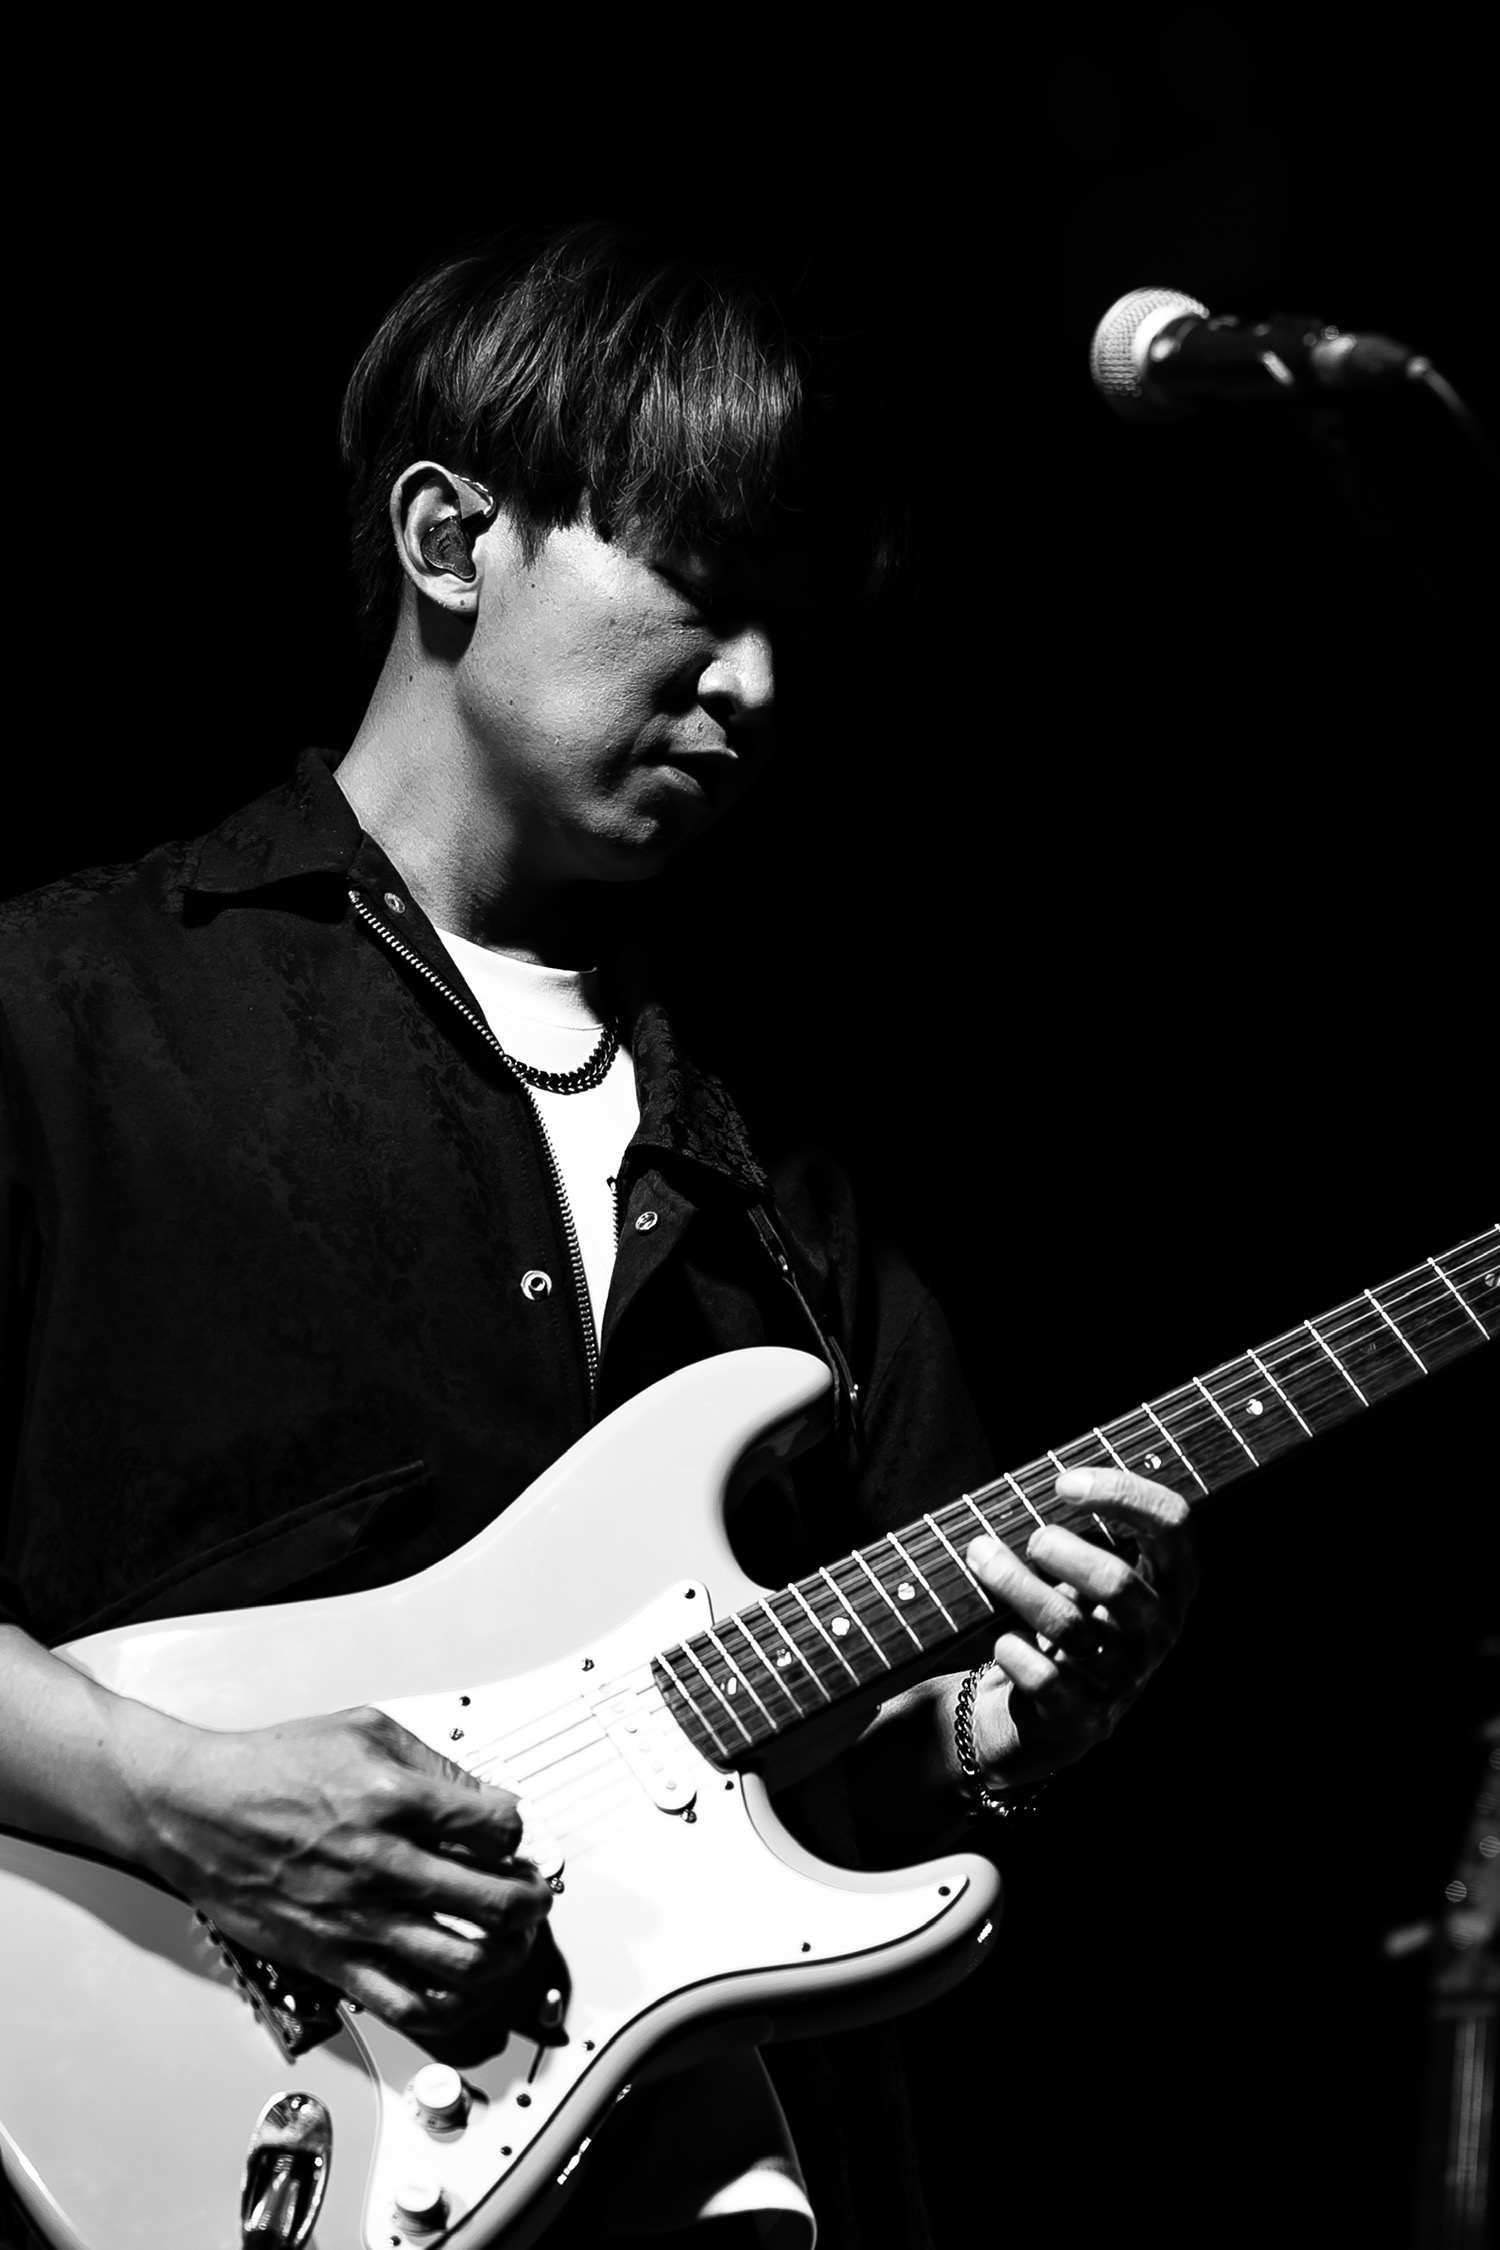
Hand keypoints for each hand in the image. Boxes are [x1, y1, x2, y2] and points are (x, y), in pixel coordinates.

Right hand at [128, 1705, 552, 2038]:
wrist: (197, 1811)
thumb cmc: (272, 1767)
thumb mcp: (366, 1731)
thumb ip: (434, 1763)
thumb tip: (485, 1798)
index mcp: (395, 1800)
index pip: (497, 1827)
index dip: (520, 1831)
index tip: (516, 1835)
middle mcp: (383, 1864)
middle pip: (494, 1901)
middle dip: (531, 1900)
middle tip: (534, 1895)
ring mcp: (358, 1919)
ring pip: (462, 1962)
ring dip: (504, 1956)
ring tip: (509, 1942)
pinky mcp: (331, 1959)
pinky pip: (404, 2003)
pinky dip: (448, 2004)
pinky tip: (461, 1989)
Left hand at [963, 1464, 1196, 1788]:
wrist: (1056, 1710)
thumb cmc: (1077, 1616)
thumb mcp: (1097, 1570)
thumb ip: (1089, 1526)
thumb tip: (1046, 1475)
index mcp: (1171, 1582)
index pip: (1173, 1525)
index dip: (1121, 1494)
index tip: (1062, 1484)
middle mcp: (1157, 1630)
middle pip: (1117, 1582)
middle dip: (1061, 1552)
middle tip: (1029, 1539)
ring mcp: (1125, 1677)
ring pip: (1070, 1626)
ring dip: (1015, 1584)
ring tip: (981, 1555)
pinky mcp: (1086, 1717)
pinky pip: (1046, 1679)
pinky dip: (1014, 1651)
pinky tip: (1002, 1638)